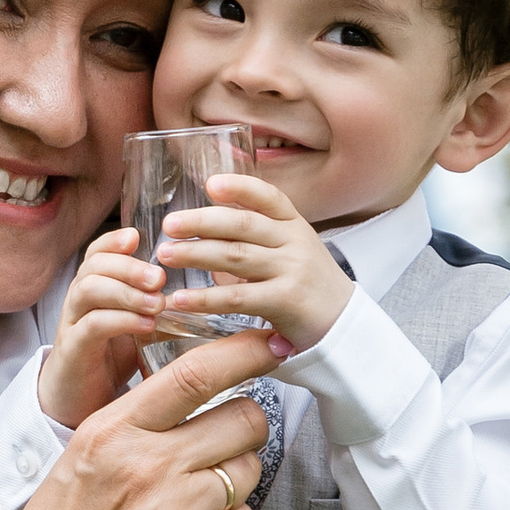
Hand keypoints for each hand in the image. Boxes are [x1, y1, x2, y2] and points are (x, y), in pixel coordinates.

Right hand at [0, 327, 278, 509]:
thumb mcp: (81, 458)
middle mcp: (147, 467)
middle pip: (242, 419)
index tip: (269, 343)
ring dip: (234, 480)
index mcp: (113, 431)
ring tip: (194, 501)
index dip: (245, 351)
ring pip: (248, 471)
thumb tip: (198, 398)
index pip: (196, 372)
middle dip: (243, 427)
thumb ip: (137, 424)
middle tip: (223, 443)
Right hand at [37, 224, 168, 424]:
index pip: (98, 253)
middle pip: (93, 265)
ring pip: (88, 289)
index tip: (140, 238)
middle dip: (128, 265)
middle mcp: (80, 303)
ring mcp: (72, 326)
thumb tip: (203, 295)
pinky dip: (120, 320)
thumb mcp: (136, 329)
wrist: (75, 406)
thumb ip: (156, 308)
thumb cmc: (110, 364)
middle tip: (160, 277)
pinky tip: (146, 326)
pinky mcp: (73, 352)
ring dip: (125, 290)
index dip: (115, 241)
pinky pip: (91, 326)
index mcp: (95, 292)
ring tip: (156, 303)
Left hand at [152, 170, 353, 353]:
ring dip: (196, 254)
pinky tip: (180, 299)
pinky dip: (205, 298)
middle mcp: (294, 242)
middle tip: (169, 224)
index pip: (268, 197)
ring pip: (236, 256)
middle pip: (243, 224)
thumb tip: (202, 230)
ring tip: (165, 255)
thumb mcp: (290, 250)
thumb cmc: (307, 286)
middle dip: (202, 222)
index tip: (211, 184)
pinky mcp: (285, 301)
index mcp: (294, 225)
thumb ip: (255, 238)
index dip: (240, 187)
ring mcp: (292, 270)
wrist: (344, 325)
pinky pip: (238, 297)